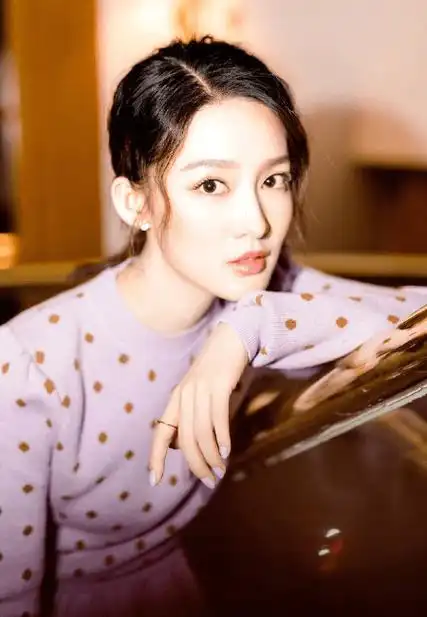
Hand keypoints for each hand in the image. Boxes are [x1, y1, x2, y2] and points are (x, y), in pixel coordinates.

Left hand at [148, 323, 247, 487]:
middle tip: (209, 481)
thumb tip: (180, 445)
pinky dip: (222, 438)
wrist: (232, 339)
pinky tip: (227, 451)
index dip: (155, 457)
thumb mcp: (199, 392)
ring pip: (201, 433)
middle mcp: (184, 395)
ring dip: (211, 456)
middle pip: (184, 440)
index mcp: (176, 399)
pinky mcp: (218, 385)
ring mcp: (200, 390)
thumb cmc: (217, 369)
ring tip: (220, 470)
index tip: (155, 481)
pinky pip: (217, 419)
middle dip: (196, 465)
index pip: (160, 432)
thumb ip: (190, 415)